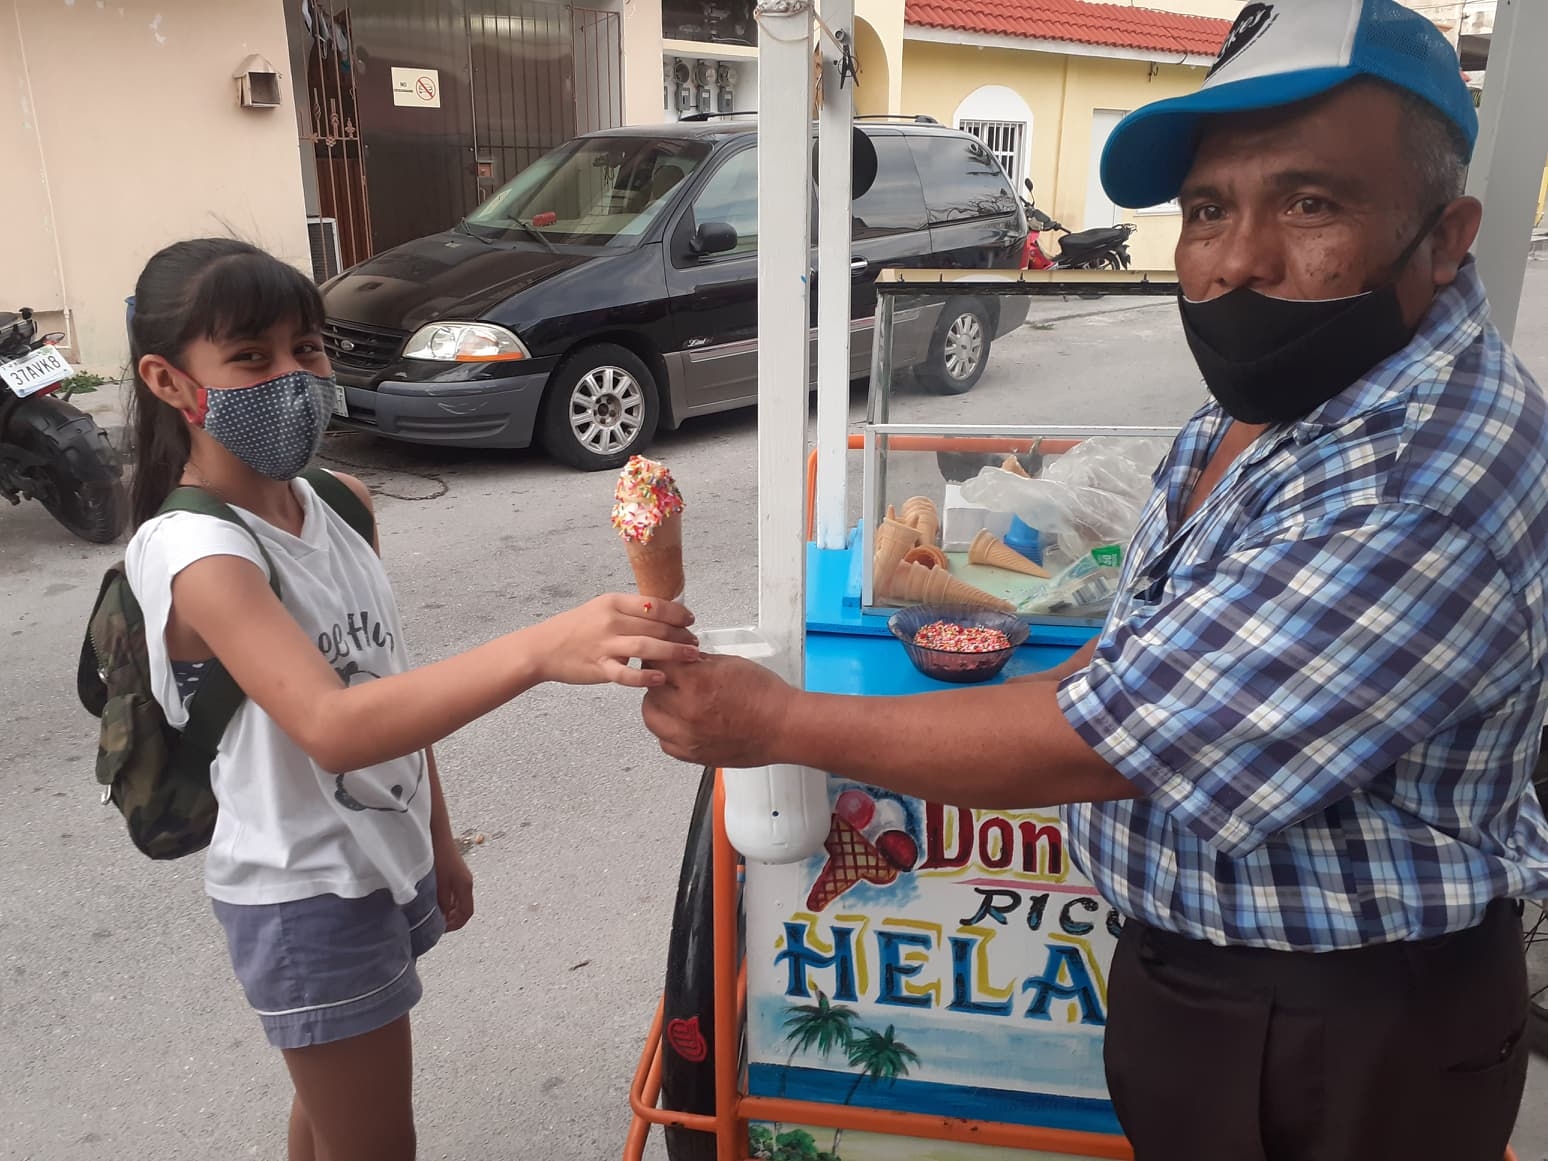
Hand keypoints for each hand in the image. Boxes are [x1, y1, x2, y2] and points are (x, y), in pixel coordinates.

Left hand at [433, 837, 475, 932]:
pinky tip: (435, 900)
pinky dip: (448, 901)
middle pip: (465, 908)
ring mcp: (462, 876)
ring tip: (435, 914)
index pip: (467, 913)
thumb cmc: (438, 856)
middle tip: (438, 925)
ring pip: (459, 900)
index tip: (443, 930)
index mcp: (465, 886)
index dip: (456, 925)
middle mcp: (466, 882)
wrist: (437, 833)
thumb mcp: (438, 884)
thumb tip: (443, 919)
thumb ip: (442, 903)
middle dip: (453, 919)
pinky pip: (455, 892)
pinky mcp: (455, 871)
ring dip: (450, 910)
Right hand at [531, 594, 699, 687]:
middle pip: (655, 627)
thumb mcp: (600, 609)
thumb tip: (661, 616)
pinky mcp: (599, 667)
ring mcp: (605, 645)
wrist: (542, 647)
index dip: (677, 613)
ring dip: (673, 652)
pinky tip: (661, 678)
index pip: (654, 604)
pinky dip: (645, 677)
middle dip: (681, 635)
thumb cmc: (574, 629)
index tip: (690, 620)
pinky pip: (626, 674)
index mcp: (613, 603)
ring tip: (691, 657)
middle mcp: (611, 621)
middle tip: (695, 643)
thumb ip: (628, 612)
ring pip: (647, 647)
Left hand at [642, 654, 797, 767]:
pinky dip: (668, 731)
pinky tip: (680, 721)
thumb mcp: (730, 664)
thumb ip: (699, 662)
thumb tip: (682, 659)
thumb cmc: (766, 697)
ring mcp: (689, 737)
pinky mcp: (694, 755)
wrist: (783, 726)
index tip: (663, 657)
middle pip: (651, 690)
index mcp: (696, 684)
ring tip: (673, 699)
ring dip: (658, 706)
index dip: (661, 657)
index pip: (659, 664)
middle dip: (659, 680)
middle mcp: (688, 712)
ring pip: (652, 719)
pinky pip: (665, 743)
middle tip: (670, 676)